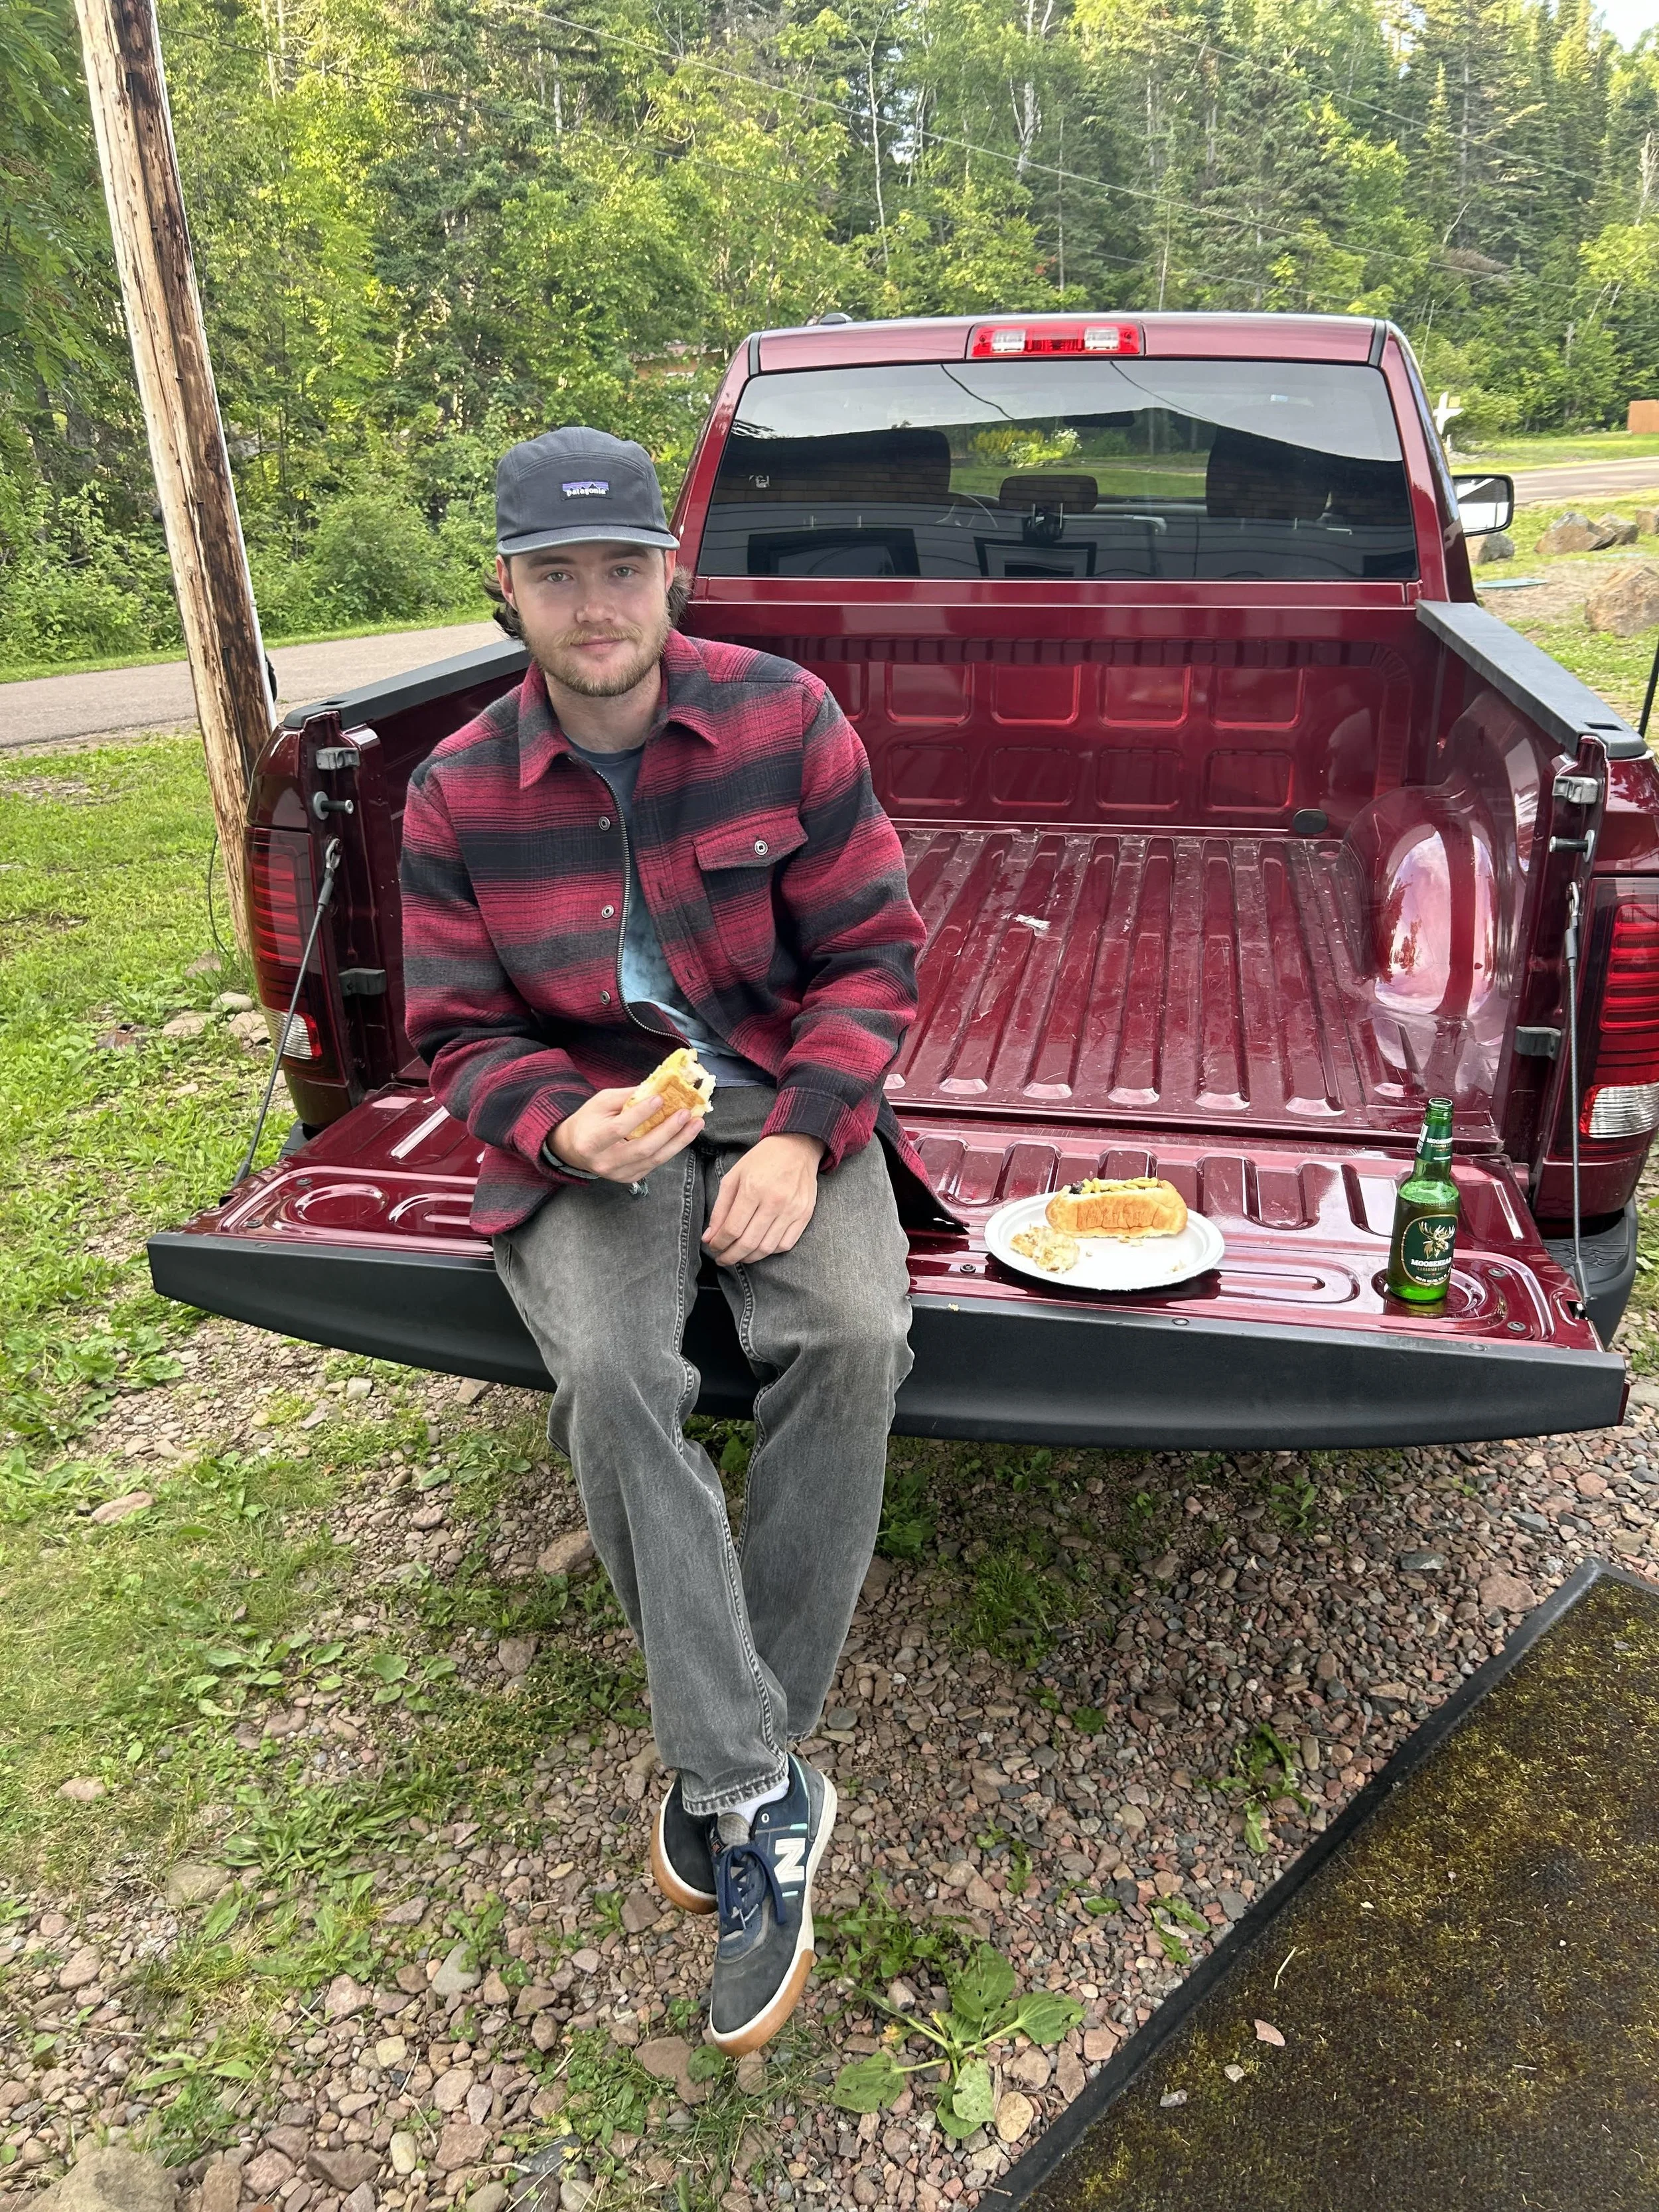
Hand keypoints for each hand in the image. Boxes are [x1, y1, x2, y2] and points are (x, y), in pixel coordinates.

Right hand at [549, 1087, 699, 1182]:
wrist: (574, 1149)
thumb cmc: (588, 1120)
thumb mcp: (601, 1102)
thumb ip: (627, 1096)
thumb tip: (658, 1087)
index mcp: (592, 1141)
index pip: (619, 1128)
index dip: (641, 1114)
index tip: (660, 1098)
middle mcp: (605, 1162)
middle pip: (642, 1148)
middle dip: (668, 1130)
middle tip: (686, 1113)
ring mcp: (618, 1174)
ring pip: (654, 1159)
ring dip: (679, 1141)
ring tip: (696, 1123)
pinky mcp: (629, 1178)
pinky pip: (655, 1163)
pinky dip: (672, 1148)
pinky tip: (684, 1134)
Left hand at [702, 1133, 824, 1264]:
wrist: (797, 1147)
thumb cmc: (761, 1161)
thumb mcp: (733, 1177)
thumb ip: (720, 1209)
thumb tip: (709, 1237)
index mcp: (752, 1189)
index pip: (732, 1229)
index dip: (719, 1244)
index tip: (713, 1247)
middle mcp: (774, 1201)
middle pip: (748, 1243)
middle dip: (731, 1256)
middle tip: (722, 1259)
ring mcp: (792, 1210)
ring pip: (767, 1248)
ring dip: (749, 1258)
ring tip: (739, 1256)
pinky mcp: (805, 1214)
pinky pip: (786, 1244)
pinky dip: (770, 1252)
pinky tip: (759, 1248)